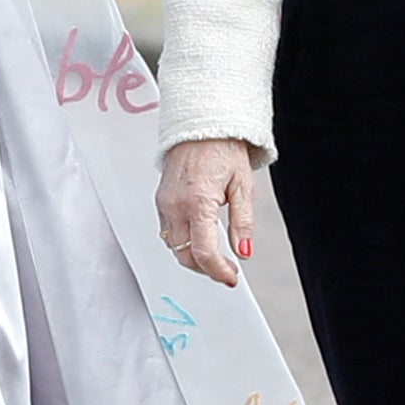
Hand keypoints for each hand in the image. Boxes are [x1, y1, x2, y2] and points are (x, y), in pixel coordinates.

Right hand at [155, 136, 258, 286]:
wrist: (200, 126)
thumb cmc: (223, 149)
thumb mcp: (242, 186)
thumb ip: (242, 223)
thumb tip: (243, 251)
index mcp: (198, 202)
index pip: (204, 252)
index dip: (218, 271)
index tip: (231, 278)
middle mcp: (176, 205)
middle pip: (185, 255)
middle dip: (206, 269)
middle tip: (227, 270)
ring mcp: (165, 203)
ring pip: (173, 247)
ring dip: (193, 258)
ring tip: (215, 257)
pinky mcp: (161, 200)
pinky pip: (167, 232)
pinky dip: (182, 243)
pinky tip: (198, 239)